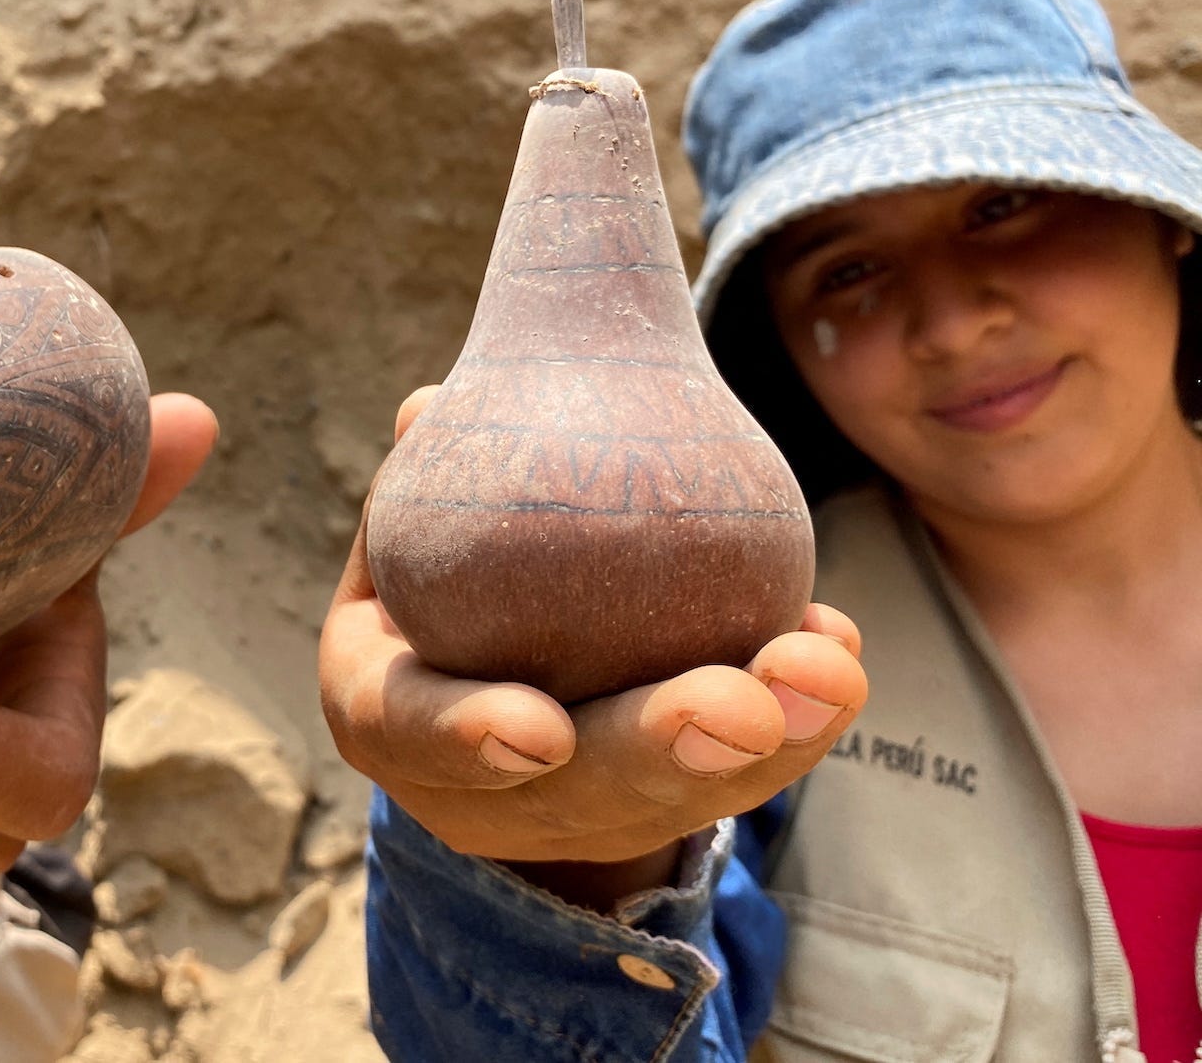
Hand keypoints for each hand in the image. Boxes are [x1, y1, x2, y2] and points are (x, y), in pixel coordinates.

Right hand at [320, 386, 867, 904]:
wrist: (479, 681)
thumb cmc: (431, 575)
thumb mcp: (400, 529)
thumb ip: (420, 480)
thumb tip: (432, 407)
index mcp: (387, 713)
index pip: (411, 735)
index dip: (468, 741)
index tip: (542, 730)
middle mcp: (482, 792)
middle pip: (577, 791)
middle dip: (664, 754)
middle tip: (738, 707)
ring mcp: (578, 816)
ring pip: (679, 799)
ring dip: (769, 741)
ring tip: (828, 666)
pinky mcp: (666, 809)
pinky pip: (745, 772)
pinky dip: (799, 718)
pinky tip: (837, 642)